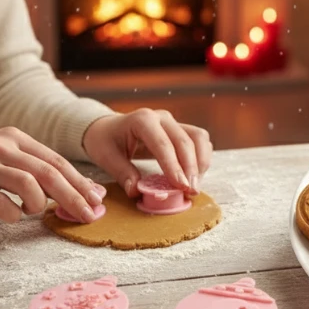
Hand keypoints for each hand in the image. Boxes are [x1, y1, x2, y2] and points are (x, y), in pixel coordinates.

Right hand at [0, 128, 103, 222]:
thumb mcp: (2, 152)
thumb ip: (32, 165)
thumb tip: (69, 187)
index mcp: (15, 138)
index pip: (56, 160)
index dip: (79, 180)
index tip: (96, 197)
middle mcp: (2, 147)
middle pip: (48, 172)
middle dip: (73, 195)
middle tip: (88, 214)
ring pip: (27, 184)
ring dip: (38, 203)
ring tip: (33, 210)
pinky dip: (12, 213)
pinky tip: (11, 215)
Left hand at [82, 109, 212, 197]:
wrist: (108, 127)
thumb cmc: (106, 141)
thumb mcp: (106, 157)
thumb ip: (122, 173)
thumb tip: (136, 191)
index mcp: (143, 120)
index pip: (163, 144)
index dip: (174, 166)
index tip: (181, 186)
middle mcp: (162, 117)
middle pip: (185, 140)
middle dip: (191, 168)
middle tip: (191, 191)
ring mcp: (173, 121)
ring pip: (198, 137)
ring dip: (201, 162)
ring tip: (195, 185)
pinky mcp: (180, 128)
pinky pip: (199, 140)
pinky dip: (202, 157)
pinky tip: (196, 175)